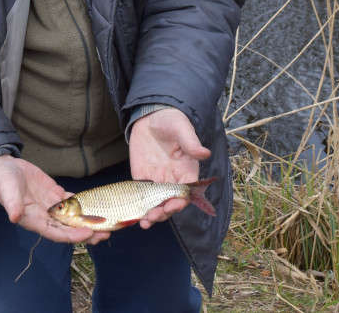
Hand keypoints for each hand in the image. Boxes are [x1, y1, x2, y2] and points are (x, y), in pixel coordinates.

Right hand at [0, 155, 110, 244]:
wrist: (2, 169)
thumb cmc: (2, 182)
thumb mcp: (7, 191)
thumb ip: (12, 205)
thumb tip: (15, 217)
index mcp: (34, 220)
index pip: (57, 233)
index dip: (73, 235)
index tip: (88, 233)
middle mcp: (45, 216)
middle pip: (70, 229)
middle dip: (88, 232)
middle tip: (106, 233)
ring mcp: (51, 206)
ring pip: (74, 217)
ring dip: (89, 220)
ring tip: (107, 222)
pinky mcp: (55, 194)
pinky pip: (72, 202)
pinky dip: (84, 204)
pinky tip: (98, 204)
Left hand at [129, 108, 210, 228]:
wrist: (150, 117)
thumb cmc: (171, 121)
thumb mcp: (181, 129)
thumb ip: (191, 142)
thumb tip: (204, 153)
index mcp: (186, 171)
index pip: (186, 193)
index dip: (180, 202)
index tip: (172, 206)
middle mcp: (173, 180)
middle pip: (170, 203)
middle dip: (164, 213)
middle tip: (154, 217)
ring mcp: (157, 181)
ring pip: (156, 204)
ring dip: (152, 215)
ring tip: (145, 222)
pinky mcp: (141, 178)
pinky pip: (140, 196)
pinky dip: (138, 207)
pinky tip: (134, 215)